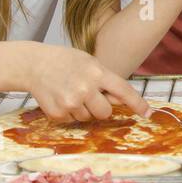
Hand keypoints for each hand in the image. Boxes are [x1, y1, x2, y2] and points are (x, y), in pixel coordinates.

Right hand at [25, 43, 150, 120]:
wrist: (33, 64)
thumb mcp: (89, 62)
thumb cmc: (65, 61)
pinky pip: (72, 121)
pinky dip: (68, 113)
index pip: (123, 90)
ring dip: (83, 110)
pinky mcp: (57, 113)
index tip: (148, 113)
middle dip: (101, 107)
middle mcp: (85, 88)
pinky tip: (60, 97)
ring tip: (70, 92)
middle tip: (89, 95)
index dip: (137, 104)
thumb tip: (121, 100)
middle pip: (105, 112)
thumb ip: (106, 80)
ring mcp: (70, 102)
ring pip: (88, 118)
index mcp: (97, 72)